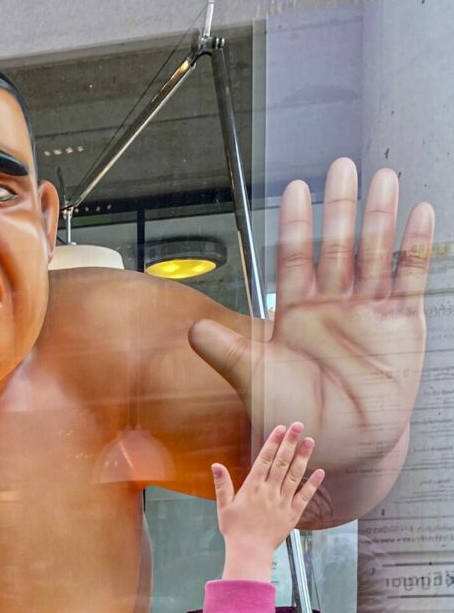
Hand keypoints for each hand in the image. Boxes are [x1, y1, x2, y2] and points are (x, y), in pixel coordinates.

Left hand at [190, 161, 432, 493]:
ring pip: (375, 252)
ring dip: (380, 216)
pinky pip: (411, 277)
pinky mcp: (403, 323)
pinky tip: (419, 212)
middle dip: (339, 207)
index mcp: (296, 314)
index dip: (296, 224)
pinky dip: (415, 246)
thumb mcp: (256, 383)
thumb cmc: (294, 418)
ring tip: (384, 178)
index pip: (294, 257)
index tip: (297, 188)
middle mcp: (333, 305)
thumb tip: (193, 330)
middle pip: (337, 245)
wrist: (340, 447)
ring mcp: (369, 311)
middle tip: (341, 165)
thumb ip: (228, 353)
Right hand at [213, 422, 323, 580]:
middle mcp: (269, 492)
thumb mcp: (224, 507)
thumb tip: (216, 465)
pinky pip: (304, 496)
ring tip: (310, 441)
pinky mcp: (292, 514)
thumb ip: (222, 484)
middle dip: (290, 442)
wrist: (249, 552)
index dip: (273, 442)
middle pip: (281, 462)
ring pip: (294, 475)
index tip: (281, 428)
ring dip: (303, 457)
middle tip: (299, 425)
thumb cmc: (234, 530)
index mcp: (252, 488)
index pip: (264, 460)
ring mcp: (282, 502)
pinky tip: (319, 471)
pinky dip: (312, 484)